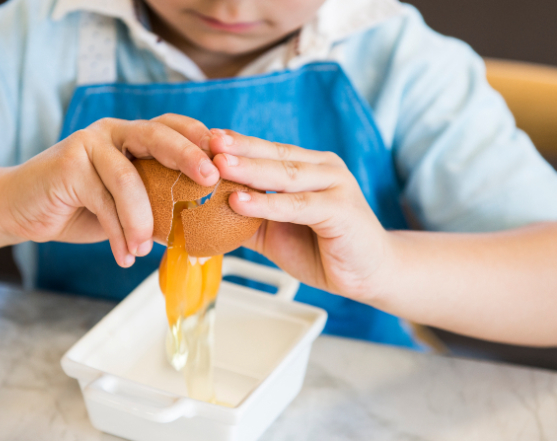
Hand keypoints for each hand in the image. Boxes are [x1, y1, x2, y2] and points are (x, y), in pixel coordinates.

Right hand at [0, 114, 217, 267]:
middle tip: (211, 178)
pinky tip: (124, 255)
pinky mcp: (67, 165)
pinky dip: (117, 233)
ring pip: (127, 177)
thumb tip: (201, 227)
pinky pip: (102, 201)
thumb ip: (154, 201)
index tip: (225, 159)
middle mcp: (112, 132)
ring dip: (142, 218)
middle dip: (187, 155)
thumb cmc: (81, 205)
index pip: (171, 125)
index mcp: (131, 135)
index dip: (198, 137)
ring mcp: (88, 144)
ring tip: (145, 248)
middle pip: (155, 135)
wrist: (23, 208)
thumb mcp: (125, 201)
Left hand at [206, 129, 392, 299]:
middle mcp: (325, 169)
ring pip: (286, 175)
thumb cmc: (326, 249)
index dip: (238, 144)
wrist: (369, 274)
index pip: (269, 150)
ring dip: (249, 170)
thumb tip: (206, 213)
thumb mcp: (278, 230)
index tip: (204, 138)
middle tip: (207, 142)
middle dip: (239, 149)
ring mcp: (336, 186)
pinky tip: (239, 201)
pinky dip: (266, 204)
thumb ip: (250, 216)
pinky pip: (297, 205)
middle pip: (275, 155)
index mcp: (311, 167)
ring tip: (218, 165)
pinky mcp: (341, 210)